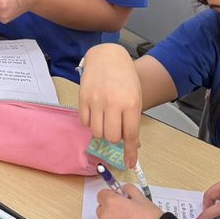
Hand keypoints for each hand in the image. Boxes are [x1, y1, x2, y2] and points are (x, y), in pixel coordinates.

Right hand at [79, 44, 142, 167]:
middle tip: (115, 130)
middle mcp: (114, 103)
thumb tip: (132, 144)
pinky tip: (95, 113)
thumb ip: (132, 120)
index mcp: (131, 104)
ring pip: (96, 132)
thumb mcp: (135, 97)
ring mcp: (97, 101)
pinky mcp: (83, 98)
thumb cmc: (124, 76)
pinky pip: (84, 122)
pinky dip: (90, 122)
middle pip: (111, 137)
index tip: (129, 163)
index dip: (130, 152)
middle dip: (114, 138)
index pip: (130, 135)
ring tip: (105, 120)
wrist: (108, 55)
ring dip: (101, 131)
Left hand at [97, 184, 162, 218]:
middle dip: (111, 208)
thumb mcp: (143, 199)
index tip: (120, 198)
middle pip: (102, 209)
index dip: (112, 195)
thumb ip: (130, 191)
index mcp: (111, 203)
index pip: (102, 194)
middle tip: (127, 211)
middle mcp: (106, 217)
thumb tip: (125, 190)